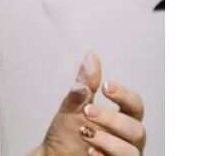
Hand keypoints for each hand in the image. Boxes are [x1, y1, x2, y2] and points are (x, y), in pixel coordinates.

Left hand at [28, 51, 146, 155]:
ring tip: (86, 133)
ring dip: (109, 141)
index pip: (135, 104)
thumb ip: (84, 84)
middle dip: (111, 119)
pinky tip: (90, 151)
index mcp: (123, 118)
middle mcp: (128, 139)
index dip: (124, 95)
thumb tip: (90, 56)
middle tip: (87, 111)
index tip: (105, 87)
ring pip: (132, 150)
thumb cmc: (67, 134)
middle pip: (135, 127)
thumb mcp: (72, 106)